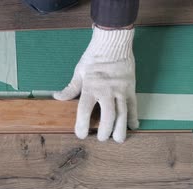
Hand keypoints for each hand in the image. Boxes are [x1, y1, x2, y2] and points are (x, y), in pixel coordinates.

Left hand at [54, 27, 138, 142]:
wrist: (113, 43)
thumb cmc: (94, 57)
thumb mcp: (79, 72)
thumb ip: (71, 88)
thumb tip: (58, 97)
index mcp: (91, 87)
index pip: (84, 110)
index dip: (81, 124)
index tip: (80, 134)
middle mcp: (107, 91)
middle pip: (107, 116)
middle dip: (105, 130)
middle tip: (101, 139)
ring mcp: (120, 90)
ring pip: (122, 113)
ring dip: (120, 128)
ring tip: (118, 140)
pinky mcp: (130, 88)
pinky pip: (133, 105)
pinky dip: (134, 116)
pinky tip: (133, 126)